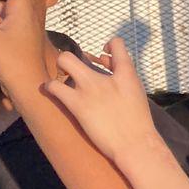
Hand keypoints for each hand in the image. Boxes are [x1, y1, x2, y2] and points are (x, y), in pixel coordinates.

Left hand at [45, 39, 159, 164]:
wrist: (135, 144)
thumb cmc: (138, 122)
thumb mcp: (137, 93)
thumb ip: (123, 76)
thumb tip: (103, 61)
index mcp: (127, 74)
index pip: (117, 43)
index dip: (110, 44)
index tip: (103, 54)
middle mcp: (106, 77)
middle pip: (75, 55)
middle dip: (69, 60)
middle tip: (71, 73)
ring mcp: (90, 89)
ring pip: (64, 62)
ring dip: (59, 72)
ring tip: (61, 84)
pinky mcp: (78, 104)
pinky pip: (54, 86)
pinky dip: (50, 87)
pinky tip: (53, 93)